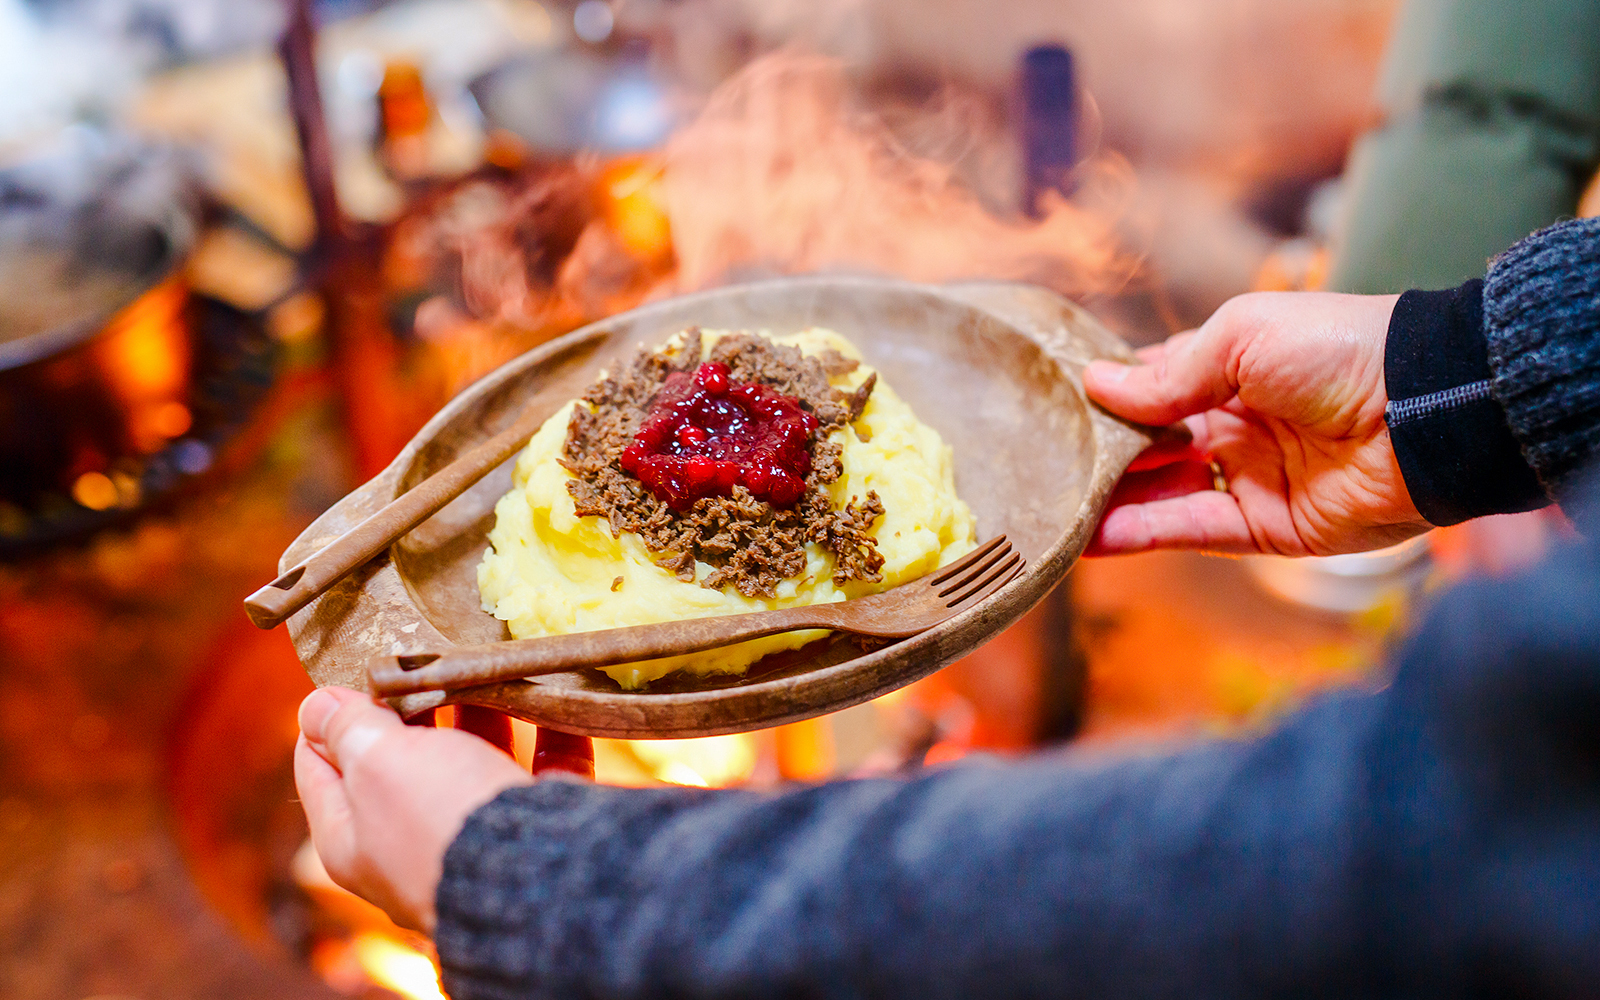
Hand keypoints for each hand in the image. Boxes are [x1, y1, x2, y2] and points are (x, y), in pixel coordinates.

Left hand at [294, 687, 533, 932]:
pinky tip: (548, 693)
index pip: (318, 767)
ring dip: (482, 710)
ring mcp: (474, 834)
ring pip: (473, 757)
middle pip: (402, 760)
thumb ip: (346, 728)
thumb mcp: (376, 762)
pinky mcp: (534, 823)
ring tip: (486, 664)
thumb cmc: (440, 816)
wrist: (540, 872)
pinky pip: (536, 768)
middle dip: (415, 704)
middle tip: (426, 655)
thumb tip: (314, 707)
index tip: (358, 670)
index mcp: (352, 839)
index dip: (330, 715)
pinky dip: (544, 732)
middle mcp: (408, 842)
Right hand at [1083, 291, 1429, 556]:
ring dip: (1108, 502)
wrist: (1422, 409)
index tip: (1050, 405)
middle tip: (1038, 464)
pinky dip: (1140, 535)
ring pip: (1161, 494)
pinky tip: (1090, 537)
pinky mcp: (1264, 527)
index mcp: (1231, 370)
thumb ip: (1168, 375)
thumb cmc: (1337, 350)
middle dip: (1098, 454)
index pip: (1152, 385)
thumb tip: (1097, 388)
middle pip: (1149, 446)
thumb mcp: (1240, 338)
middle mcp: (1234, 424)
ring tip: (1049, 508)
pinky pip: (1191, 531)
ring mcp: (1247, 478)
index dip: (1107, 396)